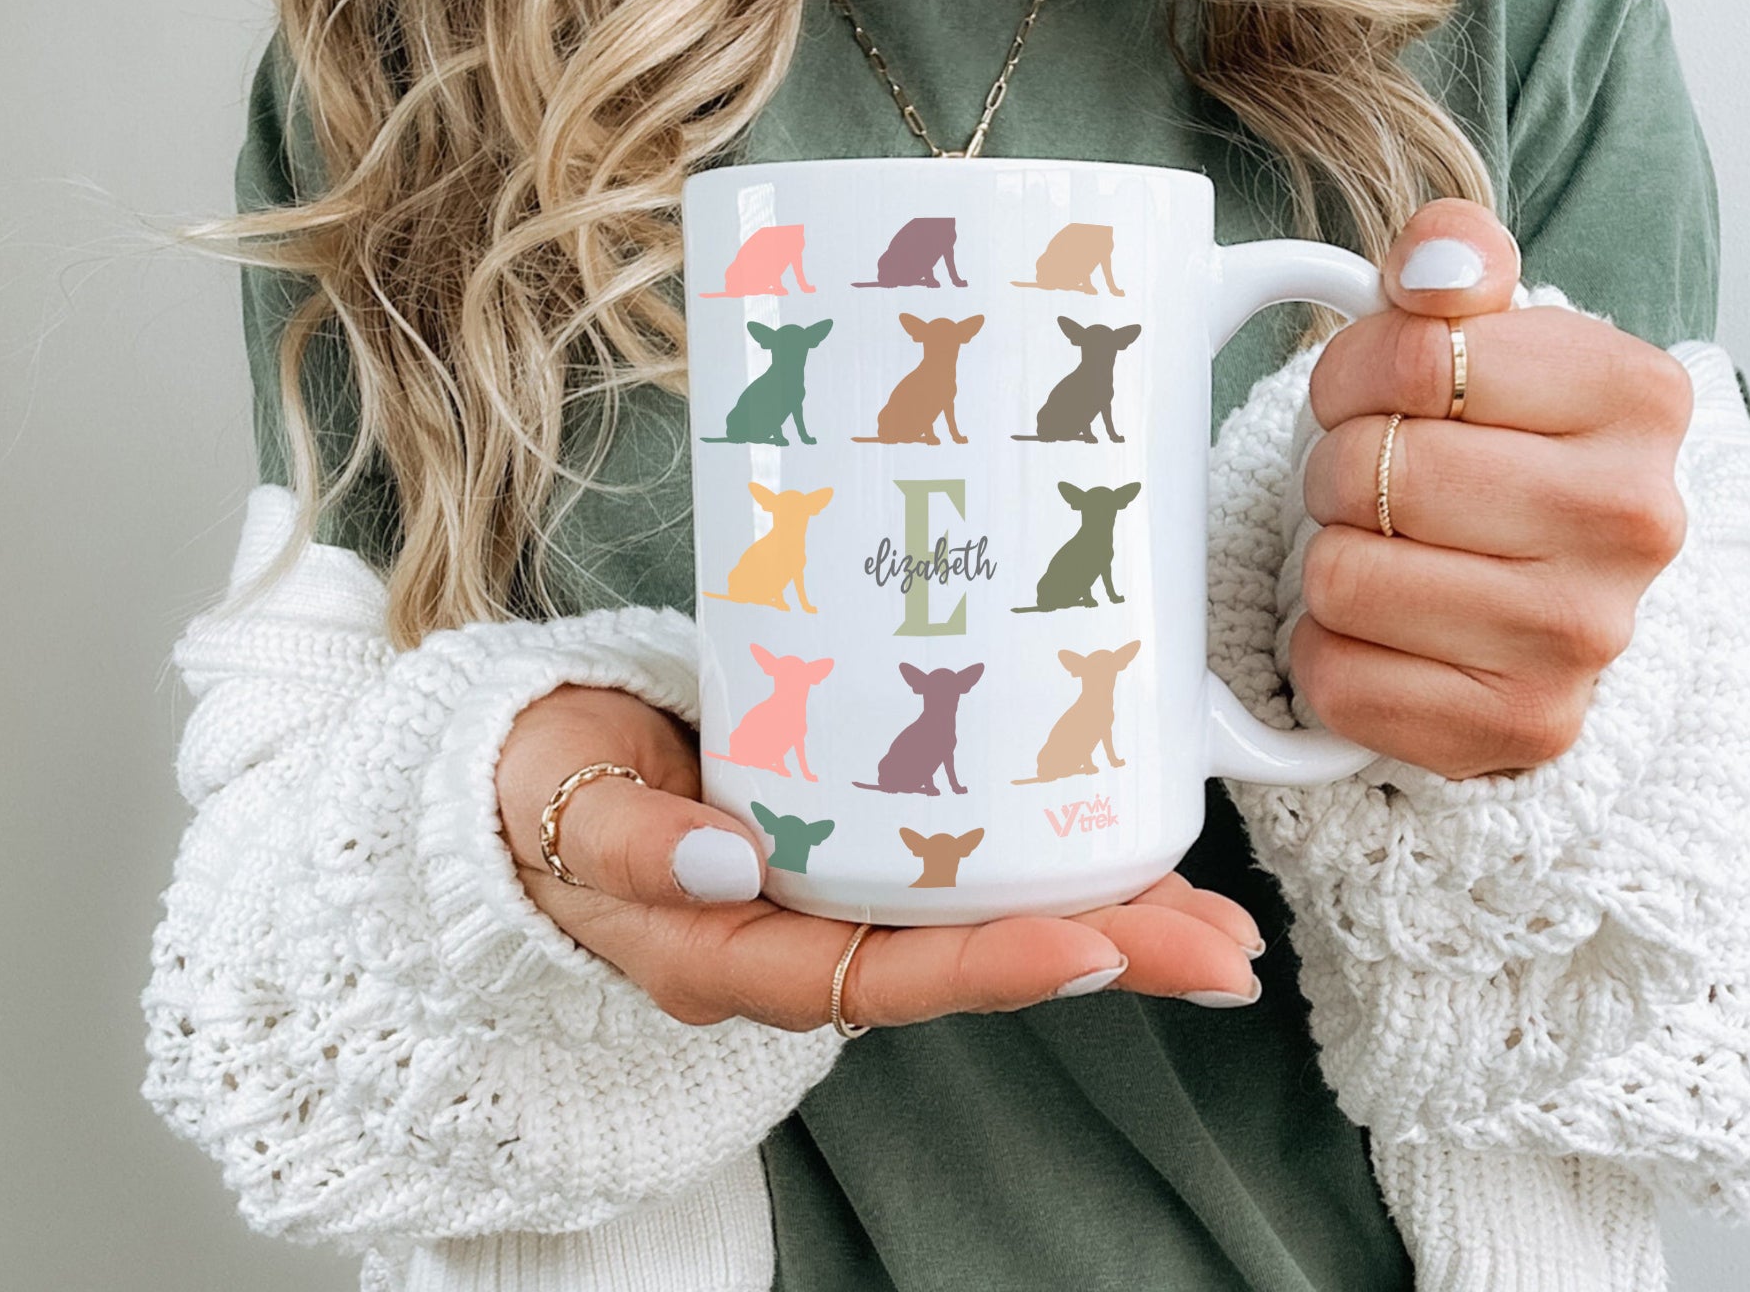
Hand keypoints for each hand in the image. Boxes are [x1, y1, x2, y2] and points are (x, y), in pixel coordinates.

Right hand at [495, 686, 1265, 1028]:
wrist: (529, 772)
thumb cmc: (542, 794)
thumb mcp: (563, 812)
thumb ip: (631, 841)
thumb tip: (727, 861)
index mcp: (734, 954)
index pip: (880, 977)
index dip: (990, 967)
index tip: (1096, 945)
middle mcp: (804, 940)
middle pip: (966, 961)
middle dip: (1100, 954)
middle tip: (1220, 947)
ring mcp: (834, 893)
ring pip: (982, 919)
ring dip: (1103, 915)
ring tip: (1215, 917)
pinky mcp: (851, 836)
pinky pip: (961, 863)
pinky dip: (1048, 856)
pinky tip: (1125, 837)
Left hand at [1295, 200, 1693, 778]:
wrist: (1539, 587)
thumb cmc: (1492, 447)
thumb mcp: (1483, 330)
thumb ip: (1452, 257)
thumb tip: (1434, 264)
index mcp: (1636, 397)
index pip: (1410, 356)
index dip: (1354, 374)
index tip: (1377, 396)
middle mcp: (1634, 521)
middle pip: (1369, 470)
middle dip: (1339, 469)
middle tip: (1375, 484)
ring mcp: (1583, 639)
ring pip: (1342, 577)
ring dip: (1332, 559)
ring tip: (1386, 552)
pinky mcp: (1520, 730)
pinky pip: (1337, 677)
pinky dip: (1329, 652)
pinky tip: (1385, 633)